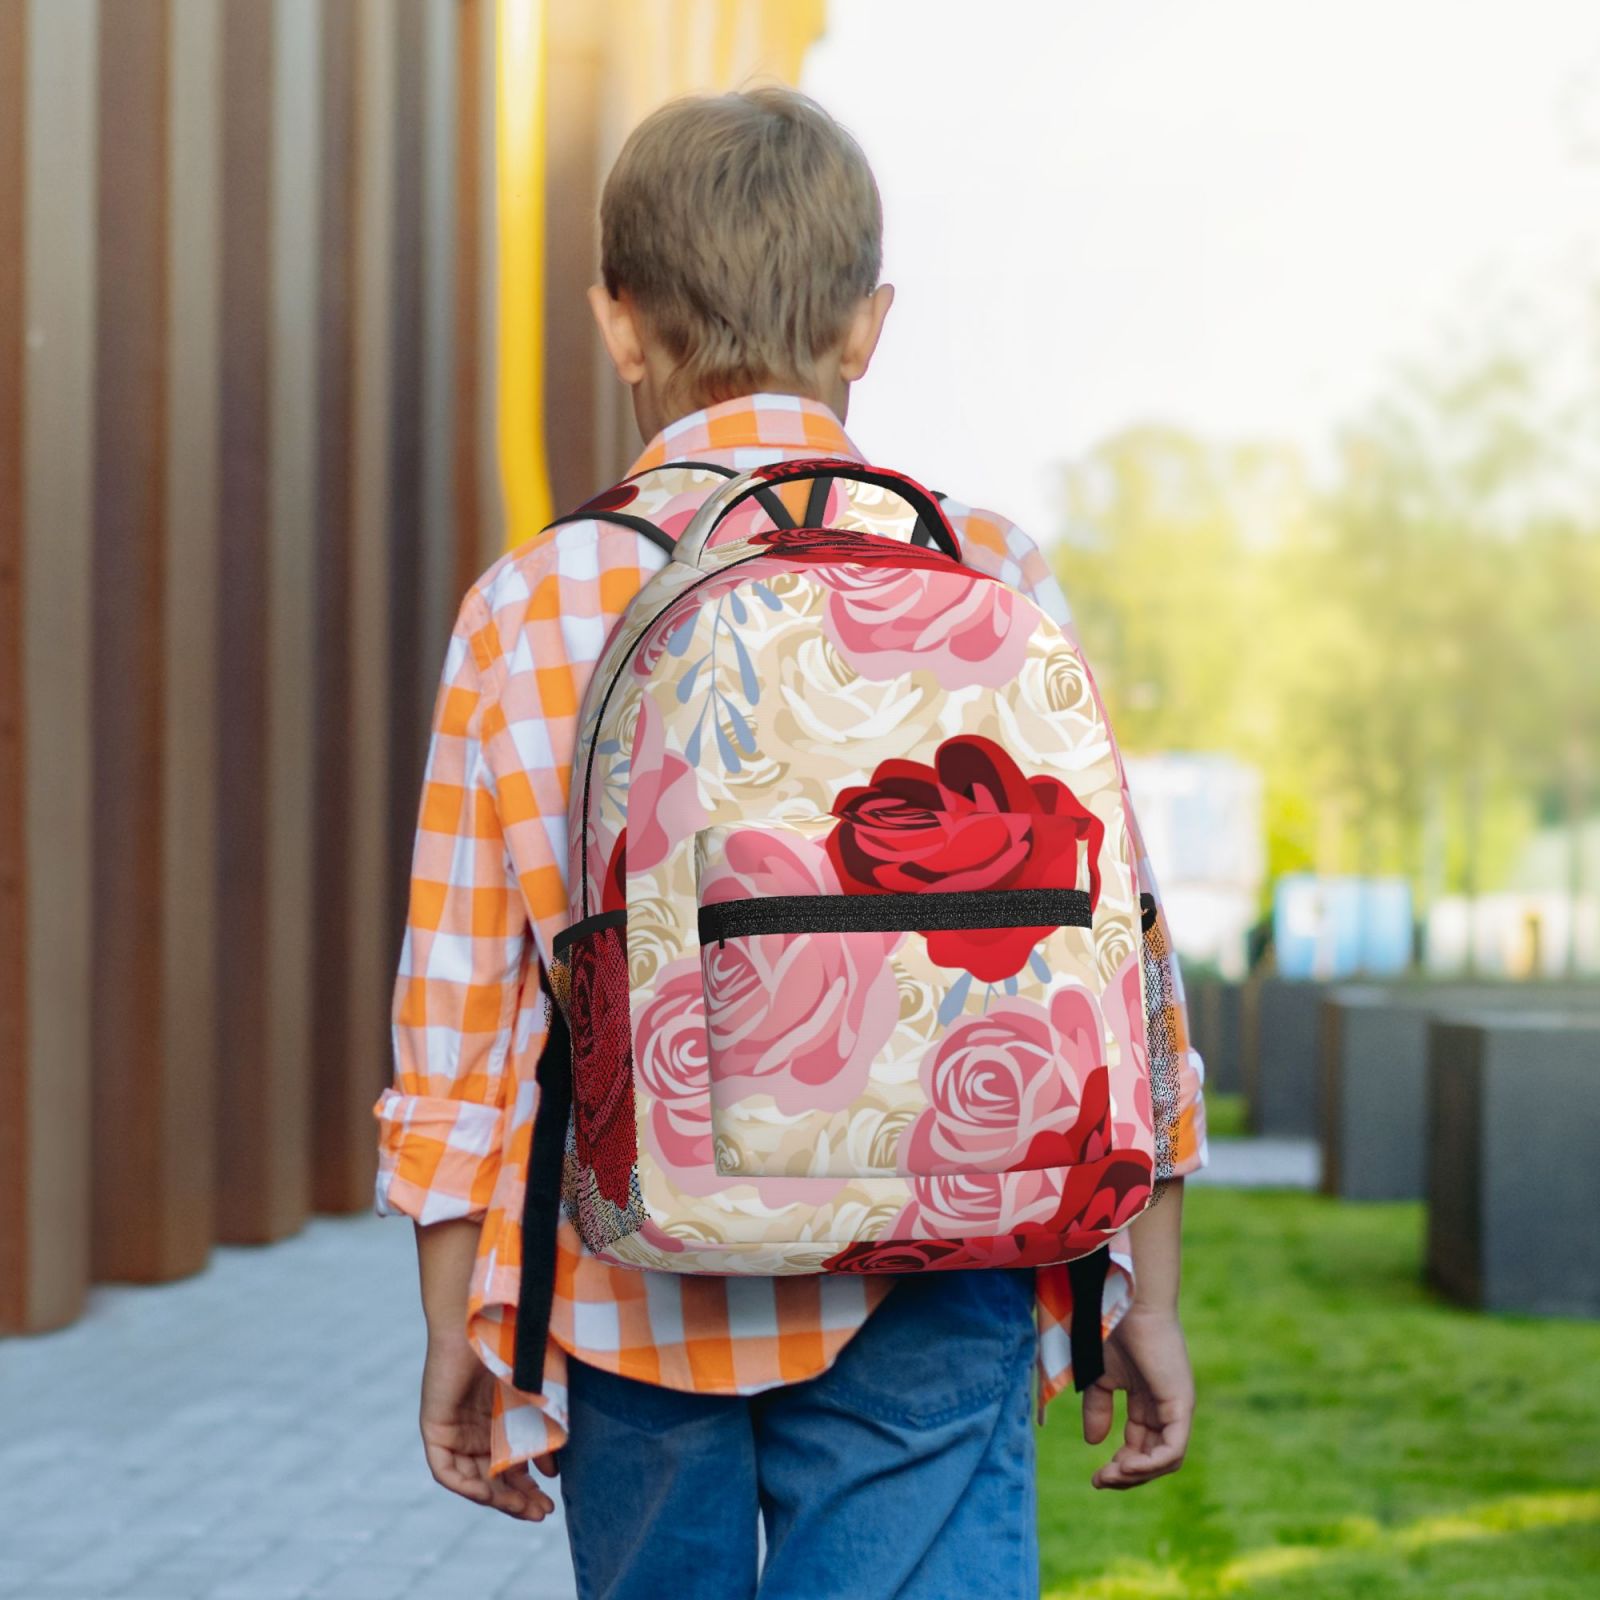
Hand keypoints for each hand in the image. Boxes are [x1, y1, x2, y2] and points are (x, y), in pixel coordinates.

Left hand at [419, 1330, 559, 1519]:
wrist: (486, 1314)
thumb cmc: (515, 1343)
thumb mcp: (536, 1395)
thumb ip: (543, 1430)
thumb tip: (554, 1472)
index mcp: (499, 1420)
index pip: (511, 1466)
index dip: (529, 1489)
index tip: (551, 1503)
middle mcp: (476, 1429)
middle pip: (493, 1478)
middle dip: (517, 1500)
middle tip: (542, 1513)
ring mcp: (455, 1430)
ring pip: (473, 1479)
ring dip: (496, 1498)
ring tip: (525, 1508)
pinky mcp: (435, 1427)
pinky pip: (446, 1470)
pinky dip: (466, 1485)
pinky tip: (489, 1494)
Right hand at [1081, 1303, 1193, 1489]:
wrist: (1126, 1303)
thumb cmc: (1112, 1330)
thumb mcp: (1099, 1378)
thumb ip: (1098, 1408)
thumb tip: (1094, 1443)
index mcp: (1149, 1402)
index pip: (1140, 1446)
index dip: (1120, 1466)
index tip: (1096, 1477)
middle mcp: (1167, 1408)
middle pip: (1154, 1459)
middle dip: (1127, 1476)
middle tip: (1101, 1481)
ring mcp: (1177, 1407)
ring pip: (1167, 1460)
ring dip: (1138, 1474)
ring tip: (1112, 1474)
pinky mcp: (1182, 1405)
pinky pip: (1174, 1449)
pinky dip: (1152, 1463)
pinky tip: (1127, 1466)